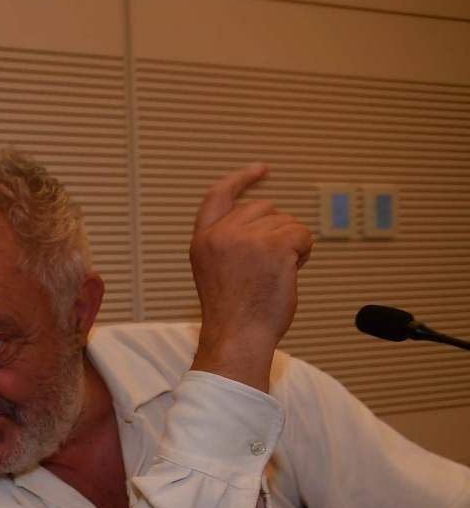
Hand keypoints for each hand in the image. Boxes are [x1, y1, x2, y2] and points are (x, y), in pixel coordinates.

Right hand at [188, 163, 313, 390]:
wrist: (238, 337)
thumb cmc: (233, 313)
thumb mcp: (217, 270)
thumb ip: (230, 242)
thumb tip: (267, 218)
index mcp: (203, 240)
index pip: (219, 196)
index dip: (241, 179)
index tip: (260, 170)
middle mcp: (221, 234)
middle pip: (263, 208)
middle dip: (275, 229)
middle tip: (271, 263)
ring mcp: (247, 238)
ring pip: (286, 222)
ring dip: (291, 245)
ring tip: (276, 274)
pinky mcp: (274, 246)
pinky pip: (302, 234)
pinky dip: (304, 252)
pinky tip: (290, 273)